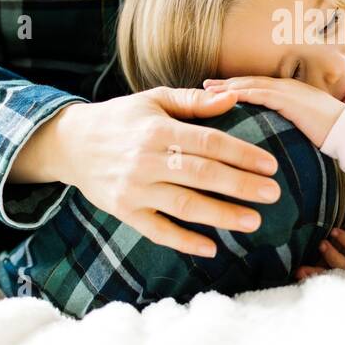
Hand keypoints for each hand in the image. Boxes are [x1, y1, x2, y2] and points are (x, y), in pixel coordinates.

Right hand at [9, 87, 283, 257]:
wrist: (71, 143)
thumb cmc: (122, 118)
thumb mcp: (154, 99)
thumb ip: (195, 101)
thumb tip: (234, 97)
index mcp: (157, 129)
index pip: (208, 143)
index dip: (241, 154)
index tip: (270, 165)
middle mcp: (146, 160)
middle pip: (201, 175)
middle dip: (240, 186)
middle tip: (273, 193)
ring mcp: (134, 189)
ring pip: (184, 205)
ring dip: (221, 215)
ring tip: (253, 221)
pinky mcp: (125, 212)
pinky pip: (158, 231)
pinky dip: (185, 241)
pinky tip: (212, 247)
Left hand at [200, 75, 344, 147]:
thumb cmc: (330, 134)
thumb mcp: (303, 127)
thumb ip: (287, 126)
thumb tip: (272, 137)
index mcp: (290, 92)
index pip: (257, 86)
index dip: (235, 87)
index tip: (215, 90)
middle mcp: (287, 86)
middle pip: (249, 82)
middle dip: (225, 84)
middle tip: (203, 86)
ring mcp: (288, 91)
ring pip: (250, 85)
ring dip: (227, 87)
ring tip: (207, 91)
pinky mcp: (289, 100)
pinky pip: (260, 94)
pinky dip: (241, 94)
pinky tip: (225, 98)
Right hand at [292, 214, 344, 280]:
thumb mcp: (330, 247)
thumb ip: (316, 256)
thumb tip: (293, 259)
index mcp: (340, 271)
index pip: (325, 277)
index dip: (311, 276)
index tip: (296, 273)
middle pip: (335, 275)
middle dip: (318, 273)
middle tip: (302, 268)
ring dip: (333, 256)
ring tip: (321, 244)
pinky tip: (335, 233)